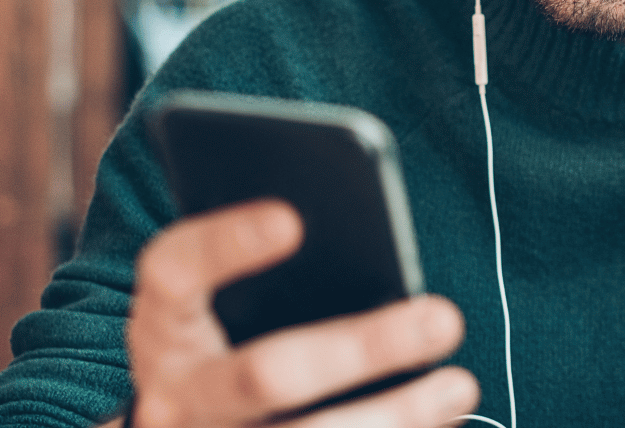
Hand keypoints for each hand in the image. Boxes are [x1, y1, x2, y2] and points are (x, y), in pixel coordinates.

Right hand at [123, 199, 478, 427]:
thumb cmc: (225, 346)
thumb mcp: (222, 307)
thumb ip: (272, 273)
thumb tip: (362, 232)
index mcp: (164, 326)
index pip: (175, 272)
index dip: (225, 243)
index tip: (292, 218)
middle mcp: (176, 397)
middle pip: (265, 374)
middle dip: (362, 348)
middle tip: (443, 317)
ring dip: (394, 416)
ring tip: (460, 385)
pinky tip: (442, 421)